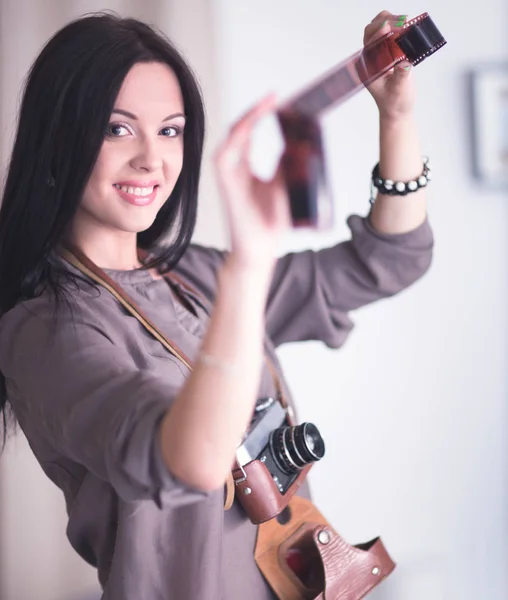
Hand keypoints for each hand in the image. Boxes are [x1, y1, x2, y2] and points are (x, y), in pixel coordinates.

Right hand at [213, 95, 290, 271]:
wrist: (260, 251)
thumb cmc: (270, 224)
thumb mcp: (285, 187)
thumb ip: (287, 165)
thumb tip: (301, 142)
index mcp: (245, 170)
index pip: (248, 134)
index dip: (259, 115)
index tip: (277, 100)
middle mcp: (235, 171)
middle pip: (238, 132)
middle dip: (253, 112)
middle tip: (273, 98)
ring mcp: (229, 179)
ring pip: (230, 141)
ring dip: (245, 121)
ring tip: (264, 107)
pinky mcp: (227, 189)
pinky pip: (223, 160)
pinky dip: (234, 142)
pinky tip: (247, 129)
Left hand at [363, 10, 415, 120]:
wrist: (398, 109)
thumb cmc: (394, 103)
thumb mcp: (398, 91)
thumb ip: (401, 76)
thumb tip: (404, 63)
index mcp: (367, 68)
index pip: (369, 45)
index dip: (378, 34)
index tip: (389, 27)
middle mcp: (371, 59)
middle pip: (371, 32)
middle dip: (384, 23)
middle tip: (401, 21)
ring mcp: (379, 54)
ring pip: (380, 30)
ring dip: (391, 22)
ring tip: (405, 22)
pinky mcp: (389, 52)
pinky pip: (391, 34)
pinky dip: (398, 27)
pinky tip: (407, 26)